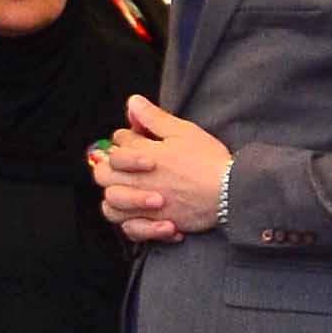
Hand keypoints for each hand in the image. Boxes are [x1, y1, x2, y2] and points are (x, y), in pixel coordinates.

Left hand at [95, 94, 232, 243]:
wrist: (229, 192)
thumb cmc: (208, 161)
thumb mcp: (182, 131)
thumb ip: (153, 118)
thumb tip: (133, 102)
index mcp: (142, 154)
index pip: (117, 142)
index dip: (125, 138)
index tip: (139, 139)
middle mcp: (136, 180)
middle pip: (103, 174)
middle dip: (110, 167)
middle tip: (126, 166)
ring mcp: (143, 205)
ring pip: (110, 204)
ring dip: (118, 196)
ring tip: (134, 192)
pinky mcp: (154, 225)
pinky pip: (130, 230)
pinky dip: (135, 225)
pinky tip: (149, 216)